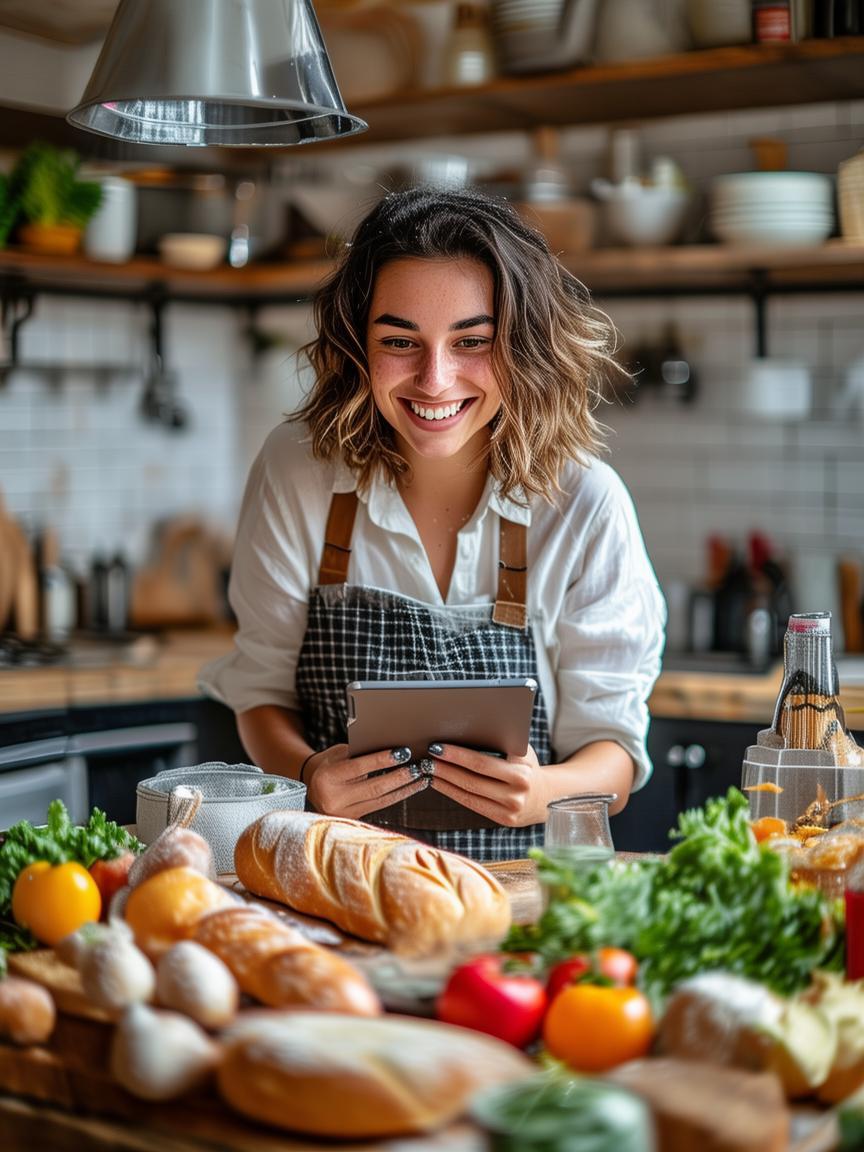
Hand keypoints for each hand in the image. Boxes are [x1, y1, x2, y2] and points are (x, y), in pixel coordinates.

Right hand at [303, 744, 428, 819]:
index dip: (383, 760)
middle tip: (419, 767)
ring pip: (380, 800)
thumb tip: (392, 746)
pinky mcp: (352, 821)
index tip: (404, 752)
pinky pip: (380, 807)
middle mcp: (333, 799)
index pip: (359, 767)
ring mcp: (342, 814)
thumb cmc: (330, 764)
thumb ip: (360, 752)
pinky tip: (410, 788)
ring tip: (421, 778)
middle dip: (400, 777)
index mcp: (327, 778)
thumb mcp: (340, 754)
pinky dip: (397, 796)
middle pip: (374, 787)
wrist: (312, 785)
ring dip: (404, 789)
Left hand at [427, 743, 549, 825]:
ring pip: (469, 794)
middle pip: (471, 780)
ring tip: (429, 770)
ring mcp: (510, 810)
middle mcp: (516, 794)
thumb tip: (465, 729)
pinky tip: (441, 784)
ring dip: (445, 782)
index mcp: (521, 773)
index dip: (457, 756)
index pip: (481, 763)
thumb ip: (501, 742)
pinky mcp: (503, 820)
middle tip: (426, 758)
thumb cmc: (527, 766)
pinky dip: (453, 793)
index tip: (437, 747)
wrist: (547, 796)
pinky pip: (473, 805)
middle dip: (445, 769)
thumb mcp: (521, 751)